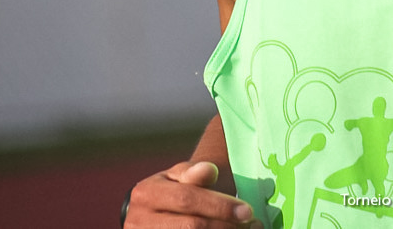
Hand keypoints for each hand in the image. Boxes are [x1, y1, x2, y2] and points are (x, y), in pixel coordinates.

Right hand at [124, 161, 261, 227]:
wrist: (144, 219)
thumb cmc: (166, 194)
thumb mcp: (175, 178)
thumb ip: (192, 173)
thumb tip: (210, 169)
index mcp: (146, 194)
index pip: (186, 199)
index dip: (219, 205)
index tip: (247, 210)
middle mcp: (140, 221)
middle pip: (191, 227)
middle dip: (225, 225)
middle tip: (253, 225)